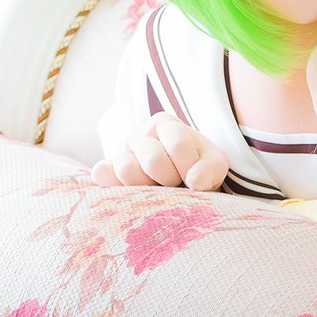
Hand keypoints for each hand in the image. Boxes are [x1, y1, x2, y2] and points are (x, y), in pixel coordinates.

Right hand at [90, 112, 229, 191]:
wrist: (175, 176)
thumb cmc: (196, 166)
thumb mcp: (213, 164)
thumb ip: (210, 169)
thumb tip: (195, 183)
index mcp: (166, 124)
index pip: (177, 145)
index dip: (189, 168)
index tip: (195, 178)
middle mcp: (139, 133)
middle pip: (153, 160)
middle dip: (170, 179)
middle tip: (176, 183)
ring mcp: (120, 150)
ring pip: (127, 171)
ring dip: (147, 187)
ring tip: (157, 187)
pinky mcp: (106, 168)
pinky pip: (102, 175)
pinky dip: (115, 187)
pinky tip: (134, 193)